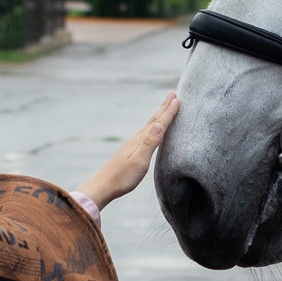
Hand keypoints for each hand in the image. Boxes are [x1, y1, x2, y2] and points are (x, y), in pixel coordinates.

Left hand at [76, 93, 178, 211]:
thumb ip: (149, 142)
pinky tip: (151, 130)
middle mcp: (136, 139)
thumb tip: (159, 124)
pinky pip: (145, 134)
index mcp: (140, 141)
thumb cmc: (122, 177)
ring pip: (149, 126)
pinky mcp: (130, 151)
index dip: (169, 112)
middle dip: (164, 107)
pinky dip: (152, 127)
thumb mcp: (139, 160)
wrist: (103, 186)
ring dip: (158, 115)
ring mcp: (132, 145)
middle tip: (172, 94)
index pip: (158, 123)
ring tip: (164, 108)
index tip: (178, 99)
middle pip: (153, 120)